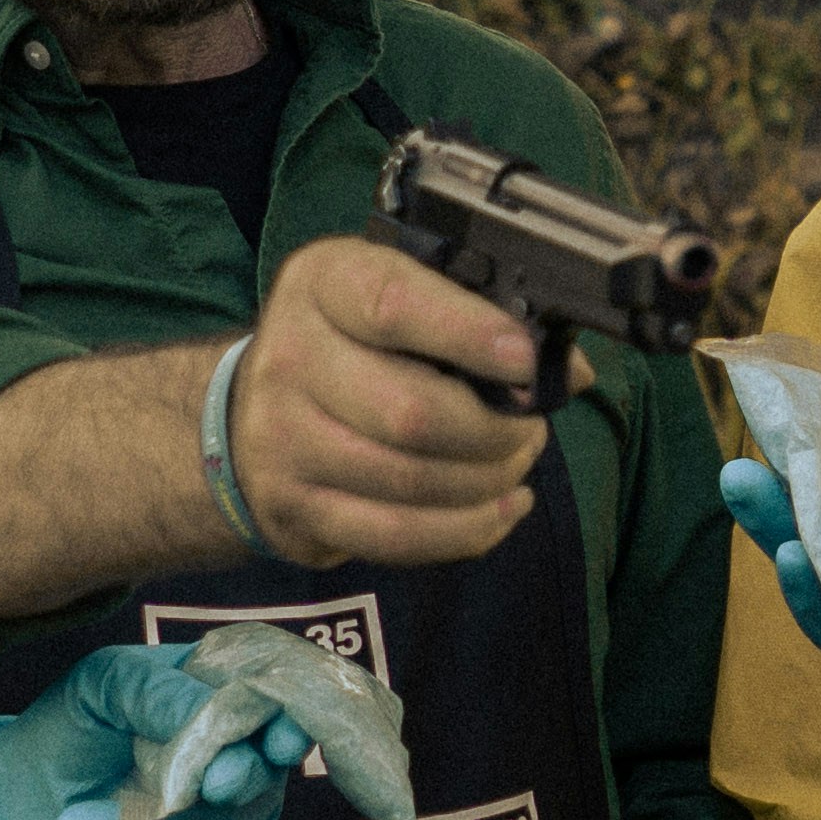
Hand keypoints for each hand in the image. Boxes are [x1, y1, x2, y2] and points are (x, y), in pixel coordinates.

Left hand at [0, 643, 312, 819]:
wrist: (26, 812)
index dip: (288, 725)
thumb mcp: (98, 688)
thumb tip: (216, 721)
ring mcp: (248, 816)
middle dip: (170, 804)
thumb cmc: (69, 732)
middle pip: (249, 783)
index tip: (277, 745)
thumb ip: (155, 689)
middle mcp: (256, 753)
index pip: (287, 706)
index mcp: (234, 690)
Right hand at [232, 235, 594, 568]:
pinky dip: (466, 531)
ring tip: (515, 463)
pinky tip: (501, 510)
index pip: (393, 306)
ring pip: (411, 481)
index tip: (526, 361)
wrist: (255, 410)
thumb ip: (475, 315)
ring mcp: (281, 439)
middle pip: (412, 413)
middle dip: (494, 430)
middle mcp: (290, 357)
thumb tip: (565, 371)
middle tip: (530, 428)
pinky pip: (395, 536)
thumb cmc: (353, 343)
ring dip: (487, 481)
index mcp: (323, 283)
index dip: (469, 335)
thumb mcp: (399, 295)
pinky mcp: (293, 506)